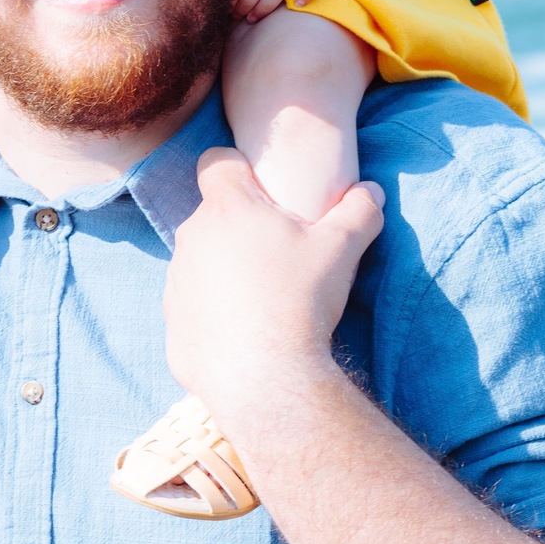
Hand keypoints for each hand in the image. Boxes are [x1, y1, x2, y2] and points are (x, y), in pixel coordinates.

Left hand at [163, 148, 382, 437]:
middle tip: (276, 252)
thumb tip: (371, 190)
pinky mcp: (173, 326)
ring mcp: (175, 283)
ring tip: (262, 298)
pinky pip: (192, 308)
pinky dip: (212, 314)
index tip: (260, 187)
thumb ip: (359, 211)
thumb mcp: (342, 251)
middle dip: (238, 226)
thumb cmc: (302, 303)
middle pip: (212, 216)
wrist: (268, 381)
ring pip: (199, 262)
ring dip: (223, 270)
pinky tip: (244, 334)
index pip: (216, 162)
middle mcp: (192, 239)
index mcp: (228, 209)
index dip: (237, 167)